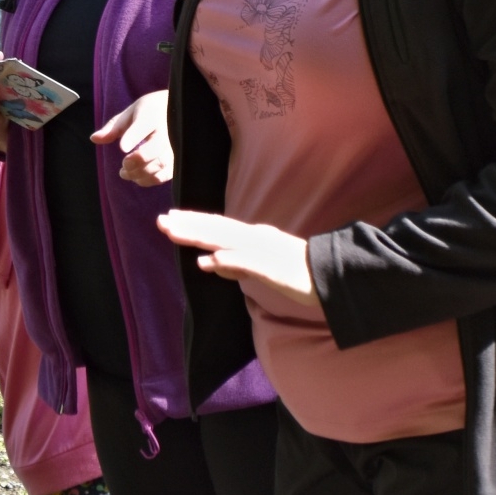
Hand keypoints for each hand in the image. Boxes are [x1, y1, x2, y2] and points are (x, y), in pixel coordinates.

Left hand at [94, 89, 173, 185]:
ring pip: (160, 163)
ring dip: (140, 173)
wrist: (178, 111)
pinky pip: (166, 174)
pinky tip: (137, 178)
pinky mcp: (178, 160)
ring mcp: (175, 146)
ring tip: (124, 172)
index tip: (123, 148)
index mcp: (151, 114)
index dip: (132, 137)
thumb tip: (94, 139)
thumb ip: (113, 128)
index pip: (143, 125)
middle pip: (155, 148)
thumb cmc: (149, 112)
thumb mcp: (130, 113)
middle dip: (137, 159)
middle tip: (123, 164)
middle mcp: (166, 130)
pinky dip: (149, 180)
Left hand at [157, 209, 319, 311]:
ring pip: (226, 240)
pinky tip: (208, 260)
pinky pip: (247, 263)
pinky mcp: (274, 268)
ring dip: (199, 235)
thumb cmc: (299, 273)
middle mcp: (256, 239)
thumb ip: (235, 264)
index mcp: (254, 237)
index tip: (170, 218)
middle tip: (161, 220)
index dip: (193, 221)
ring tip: (173, 231)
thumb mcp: (261, 267)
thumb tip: (208, 263)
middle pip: (216, 228)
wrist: (334, 276)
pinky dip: (227, 260)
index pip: (218, 226)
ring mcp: (264, 251)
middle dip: (188, 224)